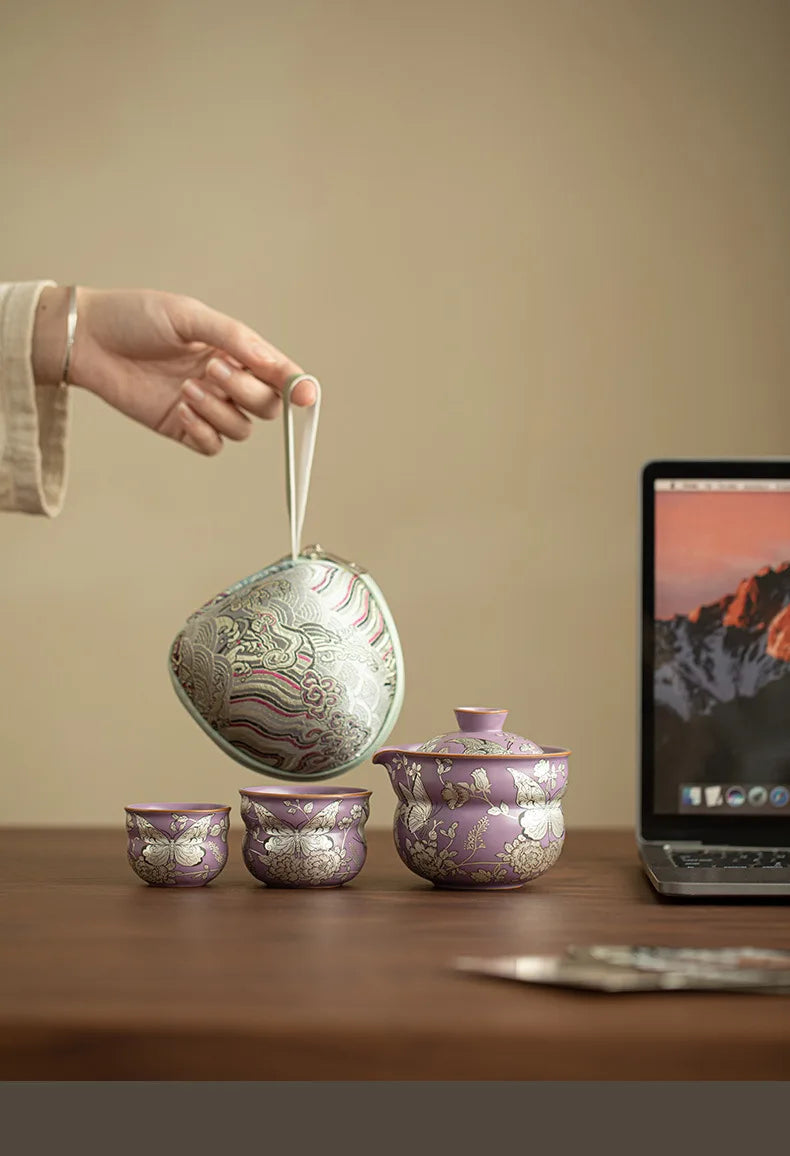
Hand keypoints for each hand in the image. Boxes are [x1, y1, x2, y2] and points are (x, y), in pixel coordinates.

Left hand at [32, 287, 315, 454]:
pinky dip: (204, 431)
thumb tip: (272, 362)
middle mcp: (227, 380)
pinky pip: (213, 445)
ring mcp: (206, 406)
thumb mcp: (188, 316)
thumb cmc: (136, 317)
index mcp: (236, 350)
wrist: (89, 339)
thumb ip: (234, 338)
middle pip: (267, 405)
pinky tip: (181, 409)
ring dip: (220, 410)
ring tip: (188, 387)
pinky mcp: (183, 427)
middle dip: (247, 391)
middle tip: (212, 368)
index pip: (279, 374)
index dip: (298, 386)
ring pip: (241, 429)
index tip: (305, 395)